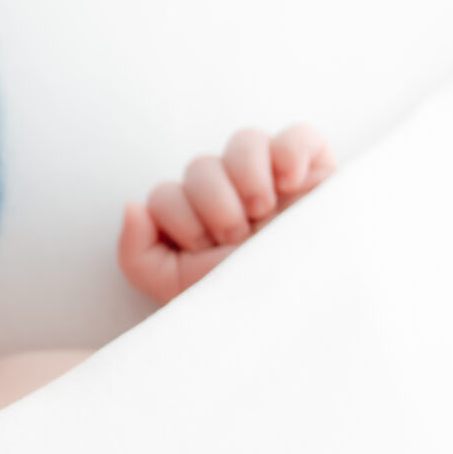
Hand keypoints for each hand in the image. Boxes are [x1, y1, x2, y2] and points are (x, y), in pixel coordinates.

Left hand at [117, 124, 336, 303]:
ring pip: (244, 141)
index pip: (165, 194)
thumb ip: (137, 254)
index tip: (206, 249)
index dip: (179, 219)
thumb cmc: (243, 306)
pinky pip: (299, 136)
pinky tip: (291, 184)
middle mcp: (236, 200)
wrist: (307, 317)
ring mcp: (277, 185)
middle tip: (237, 235)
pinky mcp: (319, 174)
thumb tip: (133, 206)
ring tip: (264, 212)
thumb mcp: (178, 290)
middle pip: (200, 166)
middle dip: (212, 204)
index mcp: (201, 223)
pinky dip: (290, 151)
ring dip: (245, 176)